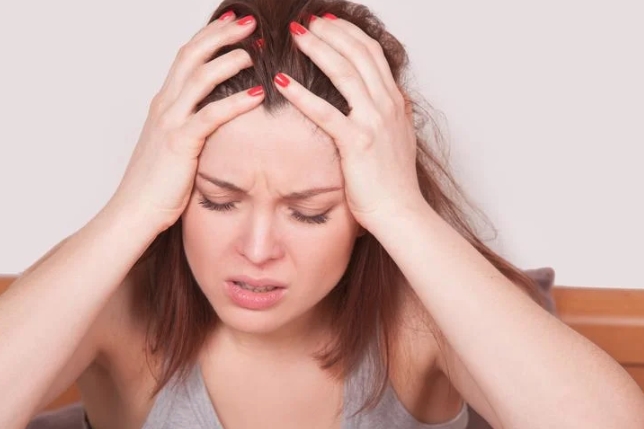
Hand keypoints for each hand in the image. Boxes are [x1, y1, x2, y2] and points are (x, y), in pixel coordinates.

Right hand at [111, 12, 264, 230]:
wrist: (134, 211)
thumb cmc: (156, 184)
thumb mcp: (173, 146)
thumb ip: (190, 125)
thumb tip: (214, 119)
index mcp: (164, 103)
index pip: (186, 56)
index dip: (209, 35)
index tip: (231, 21)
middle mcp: (165, 105)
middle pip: (192, 55)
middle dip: (221, 34)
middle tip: (249, 22)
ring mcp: (170, 121)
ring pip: (199, 77)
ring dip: (229, 59)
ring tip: (254, 51)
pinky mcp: (180, 143)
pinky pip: (211, 115)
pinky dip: (236, 101)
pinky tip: (258, 94)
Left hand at [273, 16, 424, 230]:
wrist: (401, 212)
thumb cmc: (394, 182)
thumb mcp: (398, 139)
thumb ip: (390, 115)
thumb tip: (383, 100)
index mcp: (396, 103)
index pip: (373, 54)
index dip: (350, 34)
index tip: (330, 23)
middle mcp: (388, 106)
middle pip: (359, 54)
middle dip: (332, 32)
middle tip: (309, 21)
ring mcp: (374, 122)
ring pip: (345, 72)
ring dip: (318, 49)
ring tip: (296, 36)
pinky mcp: (357, 142)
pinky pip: (326, 112)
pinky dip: (302, 94)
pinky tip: (281, 82)